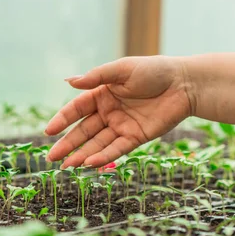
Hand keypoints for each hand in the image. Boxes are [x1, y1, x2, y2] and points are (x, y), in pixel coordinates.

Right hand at [44, 55, 194, 168]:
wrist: (185, 84)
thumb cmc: (154, 70)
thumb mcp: (122, 69)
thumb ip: (96, 76)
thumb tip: (69, 81)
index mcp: (101, 94)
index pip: (76, 109)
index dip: (62, 120)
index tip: (49, 131)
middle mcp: (108, 112)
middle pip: (83, 131)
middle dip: (67, 144)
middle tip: (51, 158)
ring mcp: (121, 126)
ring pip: (97, 143)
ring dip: (82, 155)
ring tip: (67, 166)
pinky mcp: (136, 137)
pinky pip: (116, 149)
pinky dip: (103, 157)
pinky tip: (90, 163)